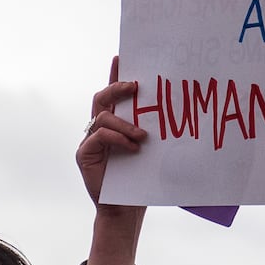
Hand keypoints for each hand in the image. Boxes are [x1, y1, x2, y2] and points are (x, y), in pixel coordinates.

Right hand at [80, 57, 148, 264]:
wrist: (126, 209)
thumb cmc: (142, 178)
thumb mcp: (152, 148)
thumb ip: (153, 129)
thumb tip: (179, 110)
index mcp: (116, 122)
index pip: (114, 93)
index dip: (116, 73)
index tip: (122, 55)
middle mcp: (100, 127)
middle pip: (102, 98)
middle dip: (117, 88)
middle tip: (135, 86)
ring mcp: (90, 140)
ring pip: (102, 117)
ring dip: (124, 123)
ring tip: (142, 135)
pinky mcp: (85, 154)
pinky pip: (98, 136)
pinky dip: (117, 139)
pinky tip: (133, 147)